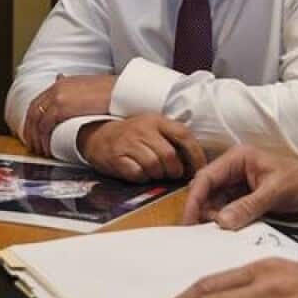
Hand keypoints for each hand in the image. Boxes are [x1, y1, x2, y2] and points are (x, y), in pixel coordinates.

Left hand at [23, 74, 117, 154]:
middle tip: (33, 144)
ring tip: (41, 150)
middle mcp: (57, 87)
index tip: (34, 132)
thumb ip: (78, 94)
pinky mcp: (61, 107)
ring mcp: (57, 96)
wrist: (121, 91)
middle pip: (33, 110)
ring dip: (36, 137)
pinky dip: (43, 138)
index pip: (40, 101)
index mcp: (63, 83)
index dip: (34, 118)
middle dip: (30, 130)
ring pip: (36, 120)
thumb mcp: (91, 89)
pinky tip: (48, 148)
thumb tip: (74, 100)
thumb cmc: (113, 93)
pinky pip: (44, 126)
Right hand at [78, 114, 206, 182]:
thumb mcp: (153, 128)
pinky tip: (140, 173)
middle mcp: (144, 129)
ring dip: (158, 174)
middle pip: (169, 155)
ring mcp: (129, 143)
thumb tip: (195, 162)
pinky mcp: (117, 157)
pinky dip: (142, 178)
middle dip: (174, 170)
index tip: (199, 168)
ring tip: (156, 173)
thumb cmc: (132, 135)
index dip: (195, 154)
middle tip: (173, 174)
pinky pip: (137, 173)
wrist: (98, 136)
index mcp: (157, 120)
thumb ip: (172, 138)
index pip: (183, 134)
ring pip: (154, 165)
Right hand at [180, 145, 297, 228]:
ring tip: (215, 235)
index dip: (195, 200)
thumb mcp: (275, 193)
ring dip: (213, 219)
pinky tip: (225, 233)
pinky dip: (224, 222)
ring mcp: (238, 185)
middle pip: (206, 191)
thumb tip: (221, 222)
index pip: (206, 178)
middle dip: (202, 211)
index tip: (188, 221)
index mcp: (237, 158)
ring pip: (214, 203)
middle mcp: (233, 170)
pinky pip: (227, 211)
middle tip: (201, 234)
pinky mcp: (244, 199)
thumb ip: (248, 206)